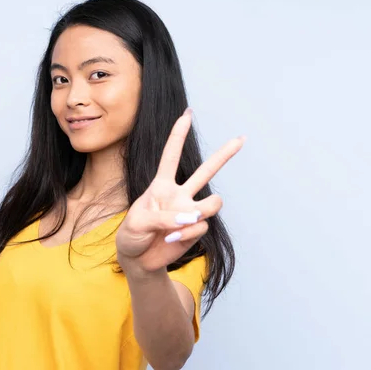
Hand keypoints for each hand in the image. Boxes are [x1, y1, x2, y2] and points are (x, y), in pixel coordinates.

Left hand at [116, 109, 244, 274]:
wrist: (137, 259)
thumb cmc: (132, 235)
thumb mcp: (138, 221)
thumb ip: (164, 216)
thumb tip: (193, 218)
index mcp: (160, 185)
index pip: (171, 156)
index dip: (178, 135)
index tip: (187, 114)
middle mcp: (179, 195)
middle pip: (205, 171)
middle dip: (224, 155)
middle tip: (241, 138)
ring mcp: (190, 212)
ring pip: (212, 203)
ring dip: (203, 211)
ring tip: (189, 219)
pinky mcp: (196, 230)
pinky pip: (199, 227)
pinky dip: (185, 234)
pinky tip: (171, 239)